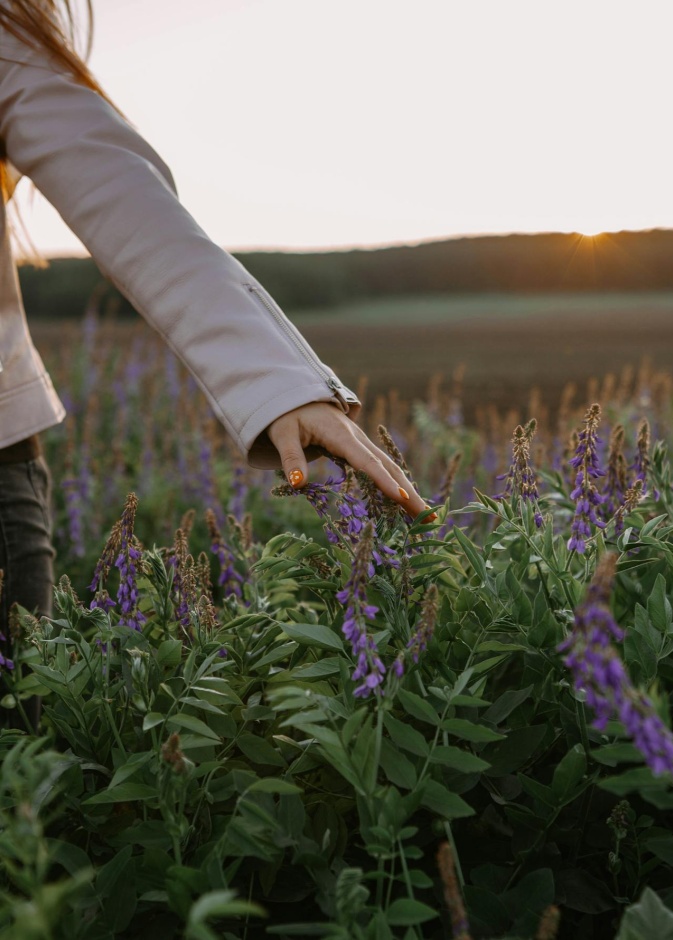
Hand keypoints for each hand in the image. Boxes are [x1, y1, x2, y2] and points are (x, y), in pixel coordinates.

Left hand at [266, 402, 434, 520]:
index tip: (402, 498)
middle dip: (409, 492)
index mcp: (341, 435)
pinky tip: (406, 503)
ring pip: (390, 467)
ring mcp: (361, 443)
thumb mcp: (283, 435)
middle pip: (388, 466)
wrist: (295, 397)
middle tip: (428, 517)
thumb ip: (290, 458)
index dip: (384, 481)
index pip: (367, 461)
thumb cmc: (288, 416)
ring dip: (408, 490)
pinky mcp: (360, 448)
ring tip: (426, 516)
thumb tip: (298, 483)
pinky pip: (382, 468)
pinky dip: (397, 485)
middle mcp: (357, 438)